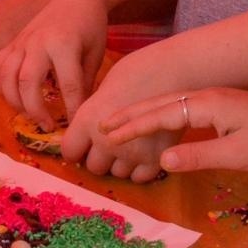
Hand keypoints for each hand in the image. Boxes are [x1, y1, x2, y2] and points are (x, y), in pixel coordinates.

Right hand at [0, 0, 109, 127]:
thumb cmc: (91, 26)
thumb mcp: (95, 54)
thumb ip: (84, 83)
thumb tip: (76, 115)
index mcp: (64, 43)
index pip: (68, 84)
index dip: (72, 109)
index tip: (76, 125)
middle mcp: (39, 42)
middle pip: (28, 81)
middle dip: (36, 110)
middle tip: (48, 126)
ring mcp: (22, 41)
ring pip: (7, 76)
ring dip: (15, 101)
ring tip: (30, 114)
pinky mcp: (13, 42)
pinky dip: (0, 86)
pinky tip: (14, 97)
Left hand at [58, 55, 179, 182]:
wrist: (177, 69)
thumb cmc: (139, 70)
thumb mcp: (105, 87)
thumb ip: (93, 115)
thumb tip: (85, 133)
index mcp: (90, 119)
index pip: (70, 151)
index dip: (76, 148)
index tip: (83, 144)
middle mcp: (107, 141)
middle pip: (93, 166)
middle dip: (98, 156)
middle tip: (110, 142)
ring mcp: (133, 153)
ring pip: (117, 173)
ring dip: (120, 162)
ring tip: (130, 142)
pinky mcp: (156, 159)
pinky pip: (139, 178)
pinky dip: (139, 168)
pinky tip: (143, 151)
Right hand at [102, 87, 247, 174]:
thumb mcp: (238, 154)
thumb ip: (199, 156)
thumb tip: (162, 161)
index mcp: (206, 104)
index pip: (161, 114)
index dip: (134, 125)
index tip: (107, 134)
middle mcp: (204, 95)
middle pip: (159, 103)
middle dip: (129, 114)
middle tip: (99, 125)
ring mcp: (210, 97)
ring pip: (167, 103)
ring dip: (141, 113)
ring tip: (116, 123)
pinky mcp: (216, 104)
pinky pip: (177, 107)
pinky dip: (157, 114)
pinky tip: (151, 122)